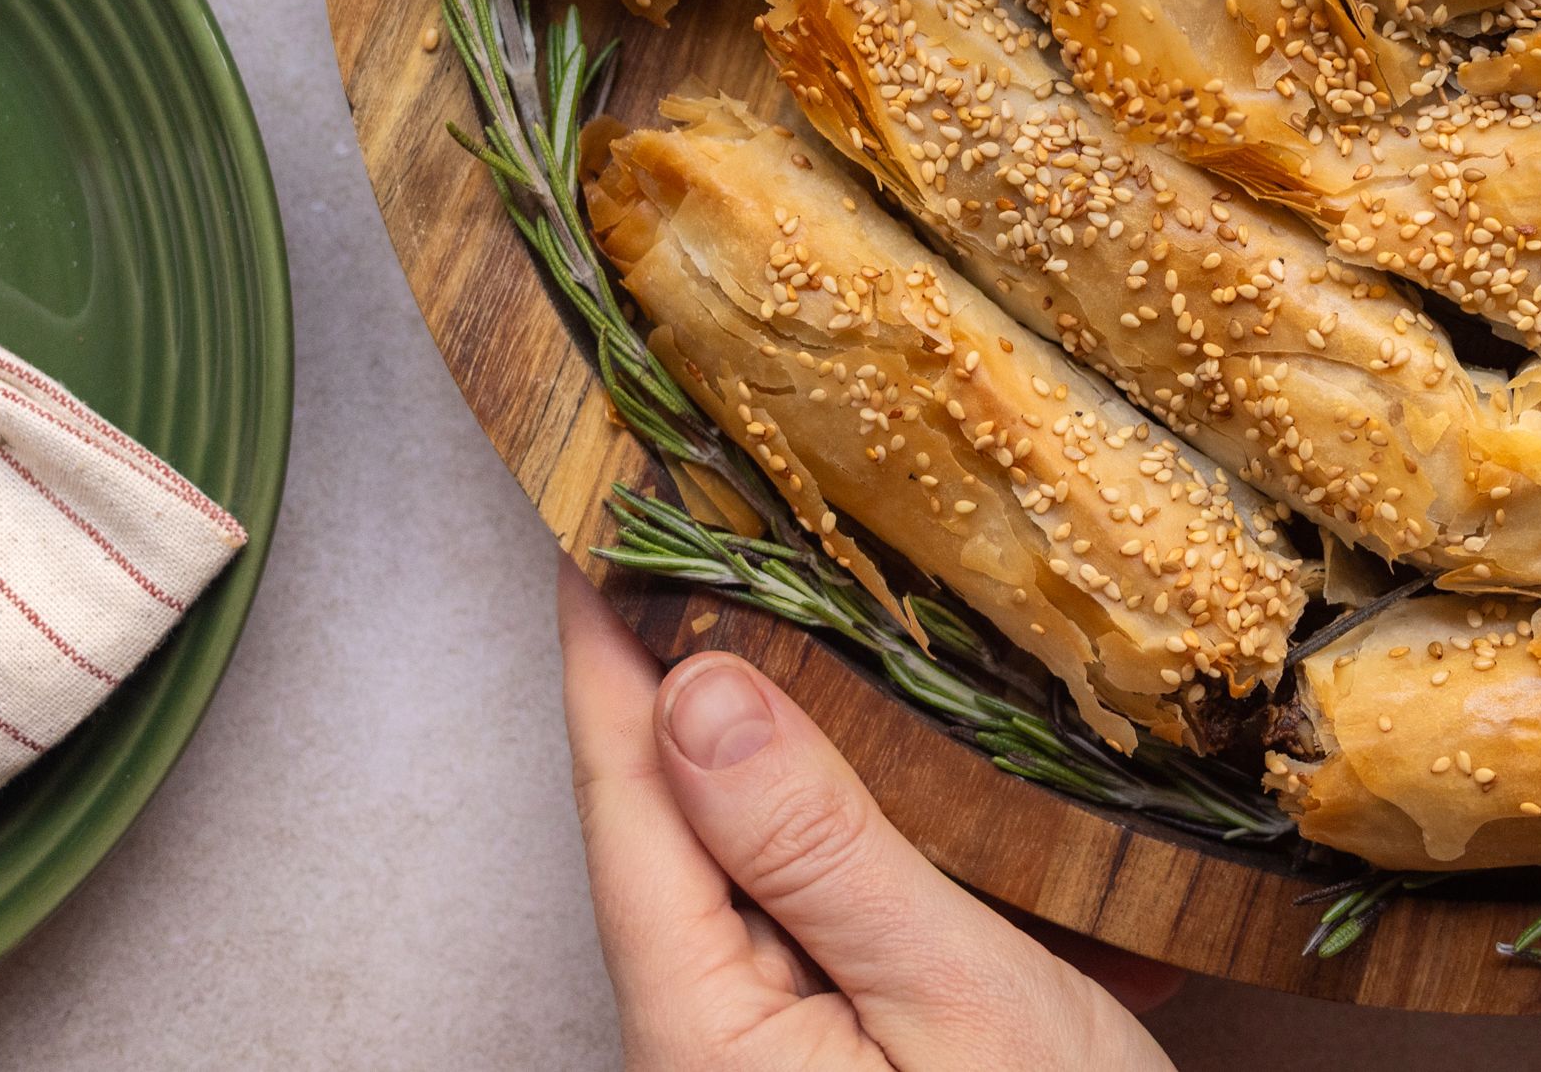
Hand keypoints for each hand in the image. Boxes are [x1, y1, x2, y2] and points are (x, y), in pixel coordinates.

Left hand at [559, 554, 1177, 1071]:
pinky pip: (812, 924)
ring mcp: (768, 1061)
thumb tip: (696, 694)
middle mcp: (706, 1046)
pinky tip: (879, 764)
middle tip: (683, 524)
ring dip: (763, 744)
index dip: (602, 656)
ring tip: (776, 610)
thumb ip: (821, 851)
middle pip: (668, 827)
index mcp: (706, 1030)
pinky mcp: (836, 1066)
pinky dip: (843, 828)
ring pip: (742, 868)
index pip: (626, 801)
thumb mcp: (956, 1001)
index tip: (584, 523)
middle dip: (674, 679)